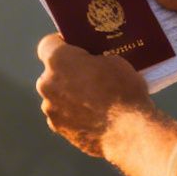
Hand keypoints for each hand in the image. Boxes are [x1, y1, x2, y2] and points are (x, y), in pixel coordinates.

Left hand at [34, 34, 150, 157]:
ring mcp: (50, 108)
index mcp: (58, 60)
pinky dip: (73, 114)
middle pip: (52, 72)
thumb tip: (91, 64)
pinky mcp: (57, 128)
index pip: (49, 44)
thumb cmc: (124, 91)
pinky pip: (62, 114)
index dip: (62, 44)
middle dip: (67, 72)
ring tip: (94, 100)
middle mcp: (47, 83)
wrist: (129, 132)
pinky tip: (93, 117)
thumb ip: (93, 59)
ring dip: (69, 95)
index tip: (76, 49)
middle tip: (89, 75)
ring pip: (56, 94)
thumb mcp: (114, 61)